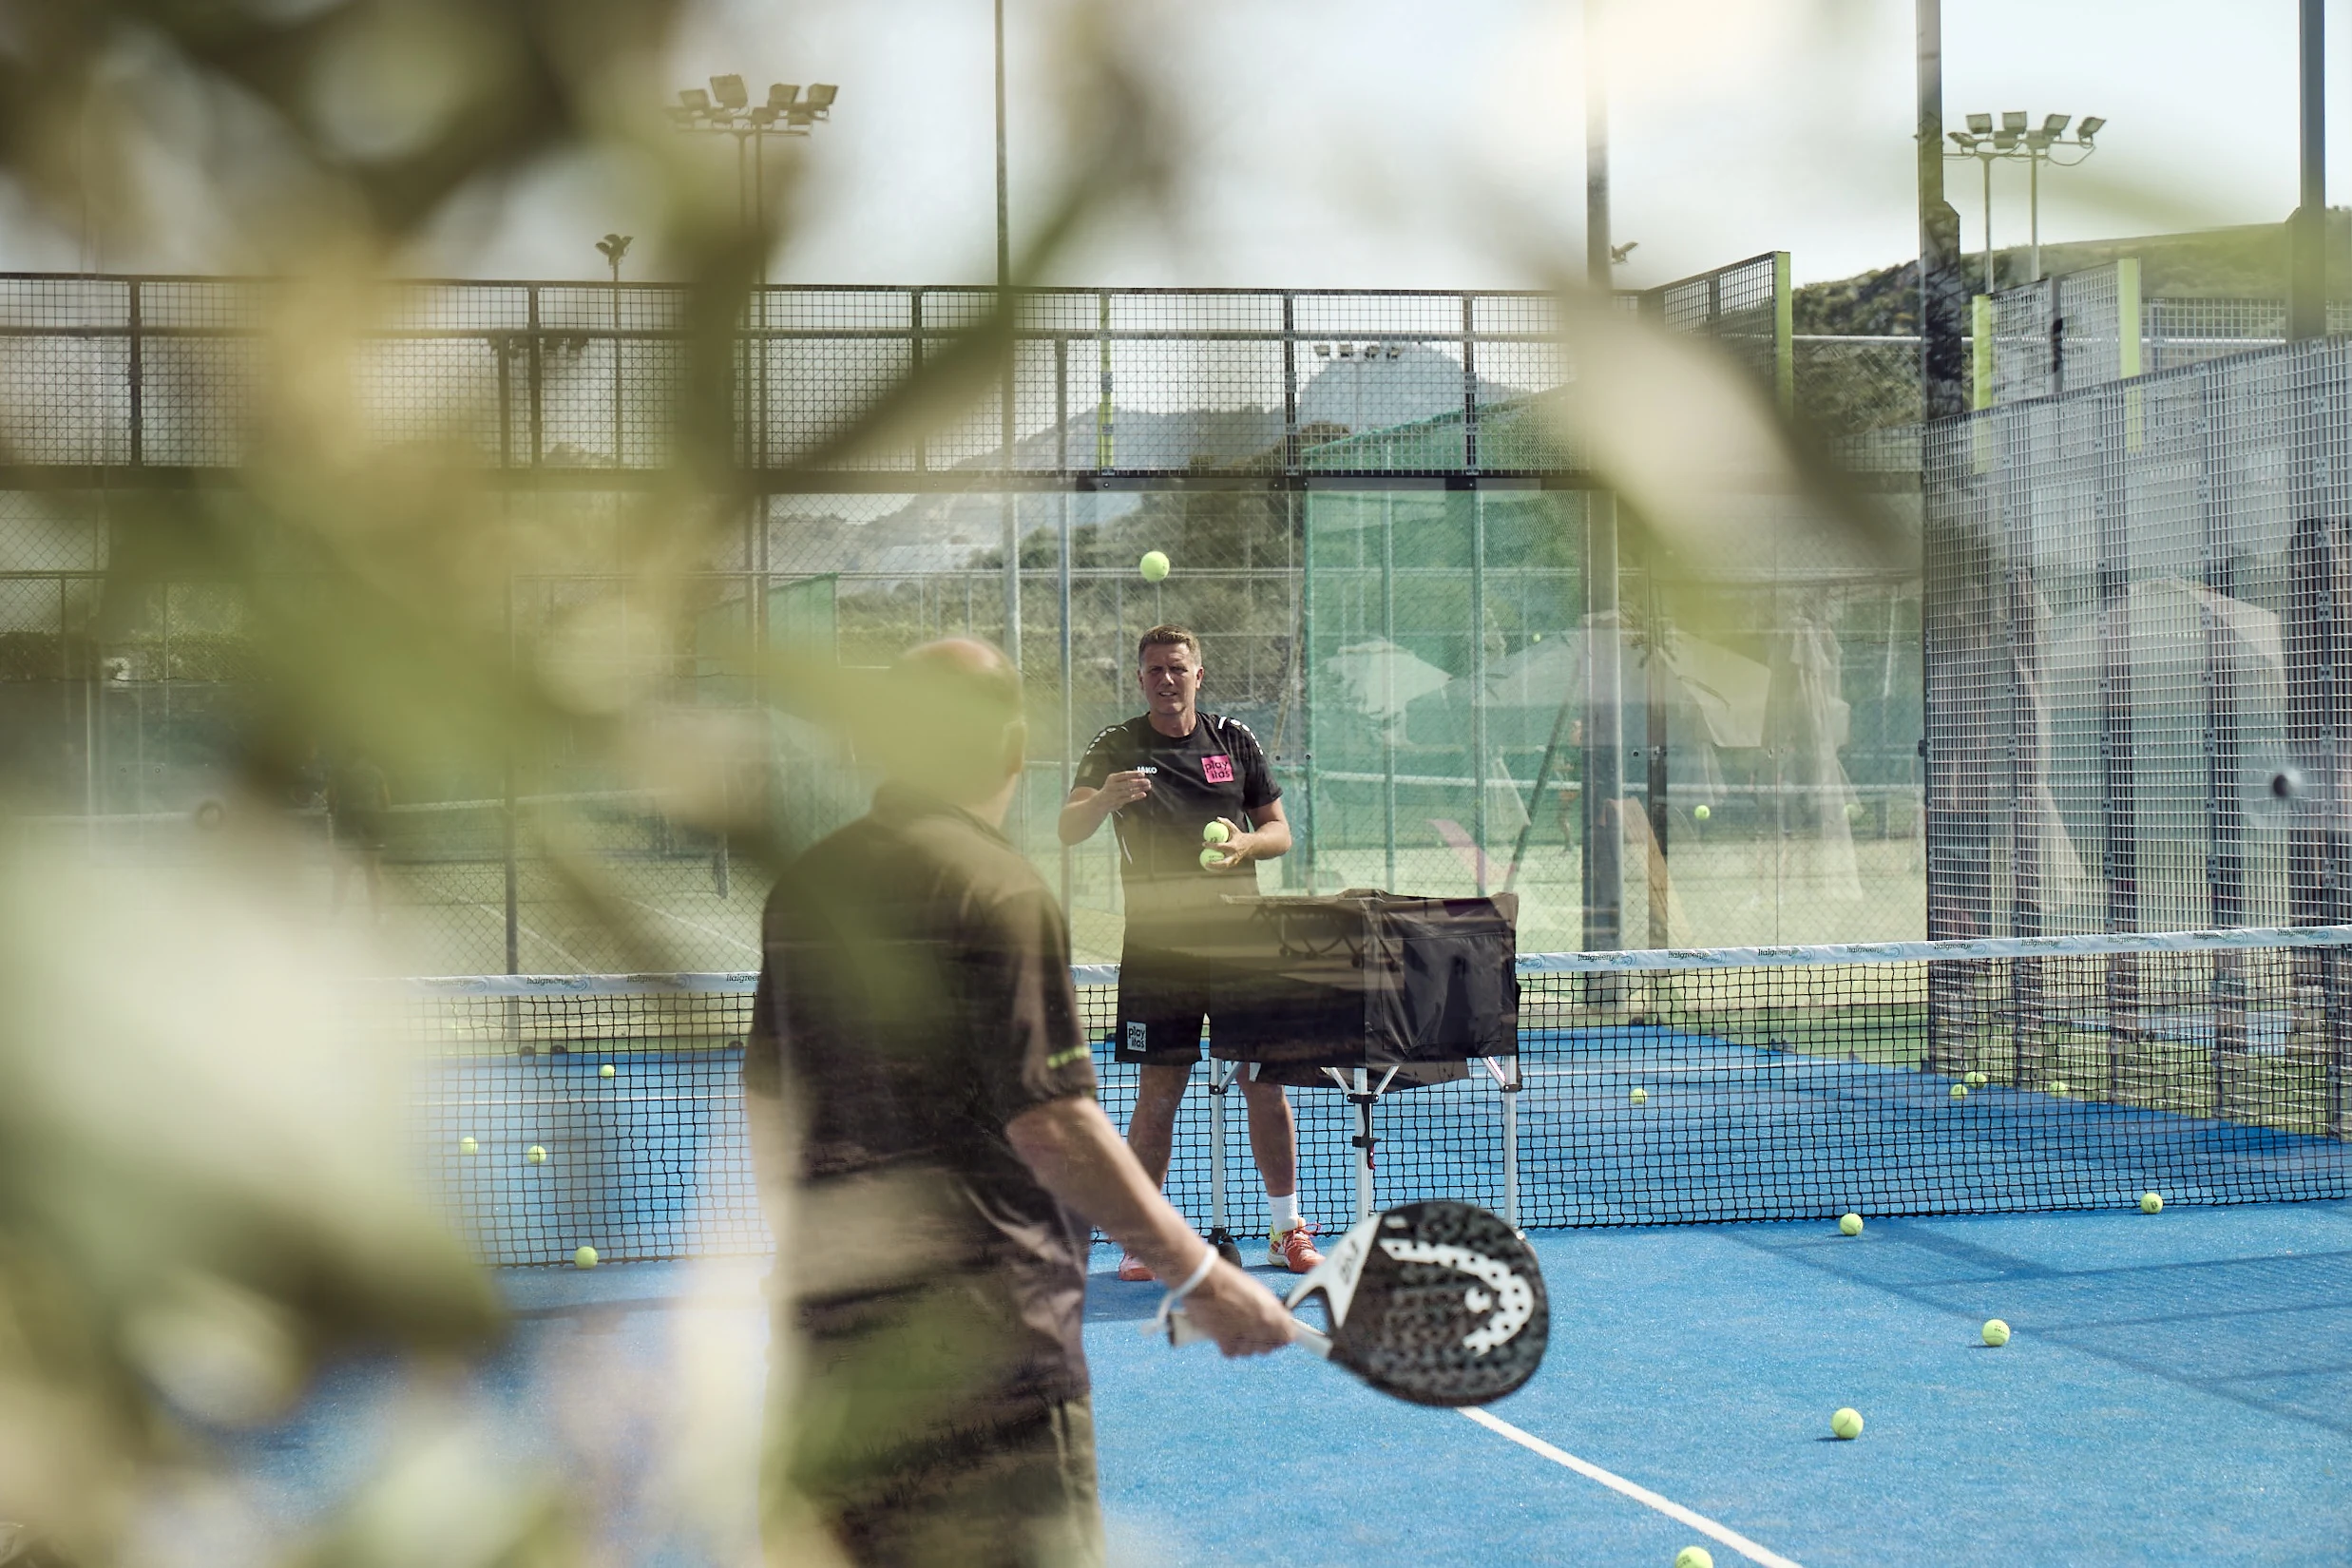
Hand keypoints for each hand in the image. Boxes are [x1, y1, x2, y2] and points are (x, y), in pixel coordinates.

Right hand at [1099, 770, 1152, 808]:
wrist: (1100, 802)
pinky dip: (1137, 796)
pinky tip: (1143, 794)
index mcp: (1112, 778)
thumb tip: (1140, 775)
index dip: (1134, 774)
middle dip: (1138, 782)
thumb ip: (1125, 778)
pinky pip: (1129, 799)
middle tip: (1147, 781)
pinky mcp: (1117, 802)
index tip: (1142, 774)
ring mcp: (1114, 795)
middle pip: (1127, 783)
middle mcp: (1112, 786)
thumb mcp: (1115, 781)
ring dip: (1139, 789)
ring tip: (1148, 787)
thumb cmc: (1111, 789)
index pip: (1124, 775)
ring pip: (1129, 791)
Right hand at [1179, 1260, 1294, 1356]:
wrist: (1205, 1281)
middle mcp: (1263, 1328)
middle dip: (1261, 1341)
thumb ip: (1271, 1309)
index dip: (1280, 1335)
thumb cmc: (1229, 1281)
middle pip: (1268, 1348)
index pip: (1288, 1337)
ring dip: (1242, 1343)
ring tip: (1232, 1327)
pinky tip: (1222, 1331)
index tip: (1274, 1334)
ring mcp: (1245, 1337)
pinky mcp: (1227, 1344)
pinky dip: (1226, 1345)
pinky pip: (1232, 1353)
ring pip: (1249, 1352)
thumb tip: (1276, 1319)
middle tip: (1249, 1330)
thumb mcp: (1258, 1291)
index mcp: (1274, 1313)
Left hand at [1201, 818, 1245, 869]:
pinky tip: (1210, 866)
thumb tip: (1217, 818)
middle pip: (1224, 863)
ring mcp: (1234, 861)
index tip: (1204, 843)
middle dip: (1215, 864)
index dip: (1211, 845)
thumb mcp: (1234, 829)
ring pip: (1224, 867)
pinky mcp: (1233, 864)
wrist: (1252, 846)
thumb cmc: (1240, 836)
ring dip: (1215, 868)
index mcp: (1233, 846)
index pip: (1220, 847)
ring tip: (1205, 865)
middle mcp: (1234, 855)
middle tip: (1205, 862)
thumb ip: (1226, 823)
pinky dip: (1217, 867)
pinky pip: (1224, 867)